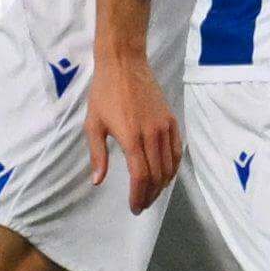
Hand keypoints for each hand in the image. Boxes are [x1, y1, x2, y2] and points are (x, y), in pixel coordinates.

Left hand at [85, 51, 179, 211]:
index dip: (139, 196)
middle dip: (150, 195)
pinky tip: (166, 174)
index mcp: (131, 137)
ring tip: (152, 194)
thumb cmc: (104, 92)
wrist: (124, 63)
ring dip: (163, 184)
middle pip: (157, 175)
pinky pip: (176, 150)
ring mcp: (164, 126)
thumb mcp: (93, 124)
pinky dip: (173, 166)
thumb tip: (98, 181)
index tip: (134, 207)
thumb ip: (97, 155)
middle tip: (142, 204)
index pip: (140, 176)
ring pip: (170, 165)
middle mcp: (151, 134)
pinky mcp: (171, 119)